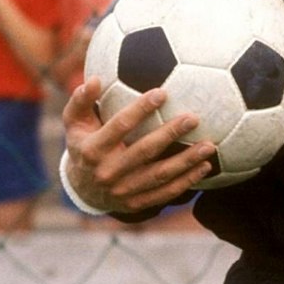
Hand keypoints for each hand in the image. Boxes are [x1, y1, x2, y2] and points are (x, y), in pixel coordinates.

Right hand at [62, 80, 214, 214]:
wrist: (82, 189)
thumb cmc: (83, 144)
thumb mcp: (74, 122)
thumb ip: (81, 100)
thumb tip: (94, 79)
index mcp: (92, 149)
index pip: (120, 126)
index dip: (140, 109)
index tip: (162, 92)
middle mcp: (108, 172)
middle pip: (144, 151)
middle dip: (170, 134)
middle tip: (193, 118)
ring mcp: (123, 191)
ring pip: (160, 175)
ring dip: (186, 161)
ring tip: (209, 146)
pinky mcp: (136, 204)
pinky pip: (165, 193)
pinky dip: (187, 181)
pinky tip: (205, 167)